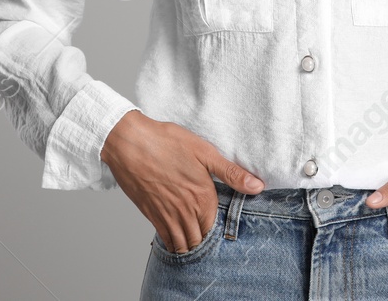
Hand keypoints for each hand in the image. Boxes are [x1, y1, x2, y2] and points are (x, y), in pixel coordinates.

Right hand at [100, 110, 265, 253]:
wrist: (129, 143)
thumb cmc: (166, 142)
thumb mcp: (204, 152)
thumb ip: (232, 173)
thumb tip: (258, 186)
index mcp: (202, 197)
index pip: (216, 228)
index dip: (219, 230)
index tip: (222, 228)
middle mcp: (185, 212)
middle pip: (200, 241)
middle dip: (205, 241)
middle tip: (209, 236)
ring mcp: (166, 216)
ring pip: (182, 245)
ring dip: (190, 245)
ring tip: (195, 240)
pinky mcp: (150, 215)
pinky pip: (165, 240)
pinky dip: (173, 243)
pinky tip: (176, 238)